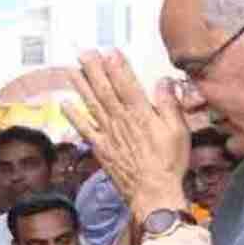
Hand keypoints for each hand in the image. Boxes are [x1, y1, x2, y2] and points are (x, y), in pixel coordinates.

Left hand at [61, 50, 190, 224]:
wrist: (153, 193)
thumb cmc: (169, 163)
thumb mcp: (178, 131)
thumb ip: (169, 104)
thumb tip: (164, 81)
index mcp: (141, 114)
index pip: (127, 84)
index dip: (117, 66)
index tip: (109, 51)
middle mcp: (121, 121)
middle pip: (105, 89)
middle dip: (94, 69)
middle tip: (84, 52)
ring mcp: (108, 134)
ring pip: (92, 104)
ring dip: (81, 85)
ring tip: (72, 69)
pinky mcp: (100, 148)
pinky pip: (84, 128)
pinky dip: (73, 115)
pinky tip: (64, 103)